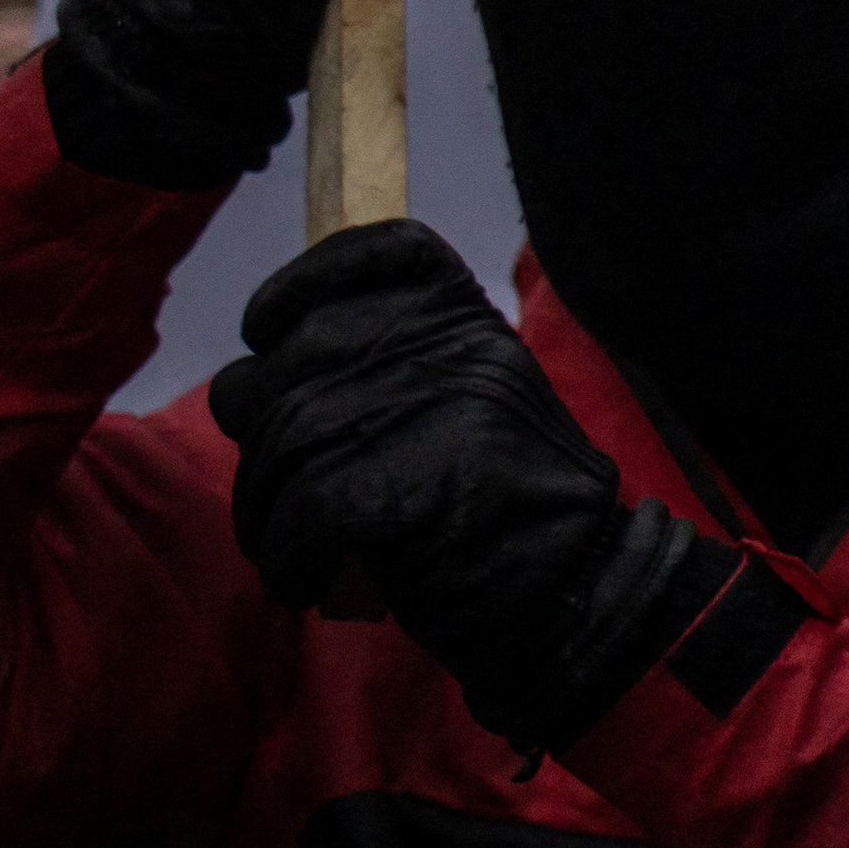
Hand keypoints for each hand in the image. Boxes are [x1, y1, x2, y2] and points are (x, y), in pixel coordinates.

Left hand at [212, 225, 737, 755]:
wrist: (580, 595)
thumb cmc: (519, 505)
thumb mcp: (481, 400)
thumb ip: (394, 366)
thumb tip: (267, 374)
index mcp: (470, 322)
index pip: (373, 252)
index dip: (303, 283)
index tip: (271, 328)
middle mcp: (442, 352)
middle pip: (291, 359)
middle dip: (268, 430)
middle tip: (292, 485)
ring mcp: (413, 417)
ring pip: (277, 441)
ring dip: (270, 505)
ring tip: (301, 544)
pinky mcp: (386, 492)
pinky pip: (289, 514)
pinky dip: (288, 557)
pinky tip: (312, 577)